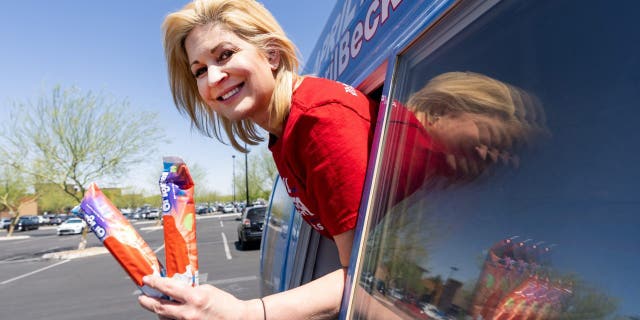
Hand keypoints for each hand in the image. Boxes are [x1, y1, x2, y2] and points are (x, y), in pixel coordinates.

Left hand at [138, 276, 252, 319]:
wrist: (236, 319)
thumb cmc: (224, 304)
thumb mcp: (206, 289)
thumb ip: (189, 289)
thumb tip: (174, 287)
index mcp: (194, 297)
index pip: (168, 288)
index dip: (154, 283)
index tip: (146, 280)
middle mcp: (189, 312)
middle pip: (160, 307)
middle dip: (147, 302)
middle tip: (142, 297)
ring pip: (164, 317)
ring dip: (159, 310)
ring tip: (157, 304)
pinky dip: (169, 318)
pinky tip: (170, 313)